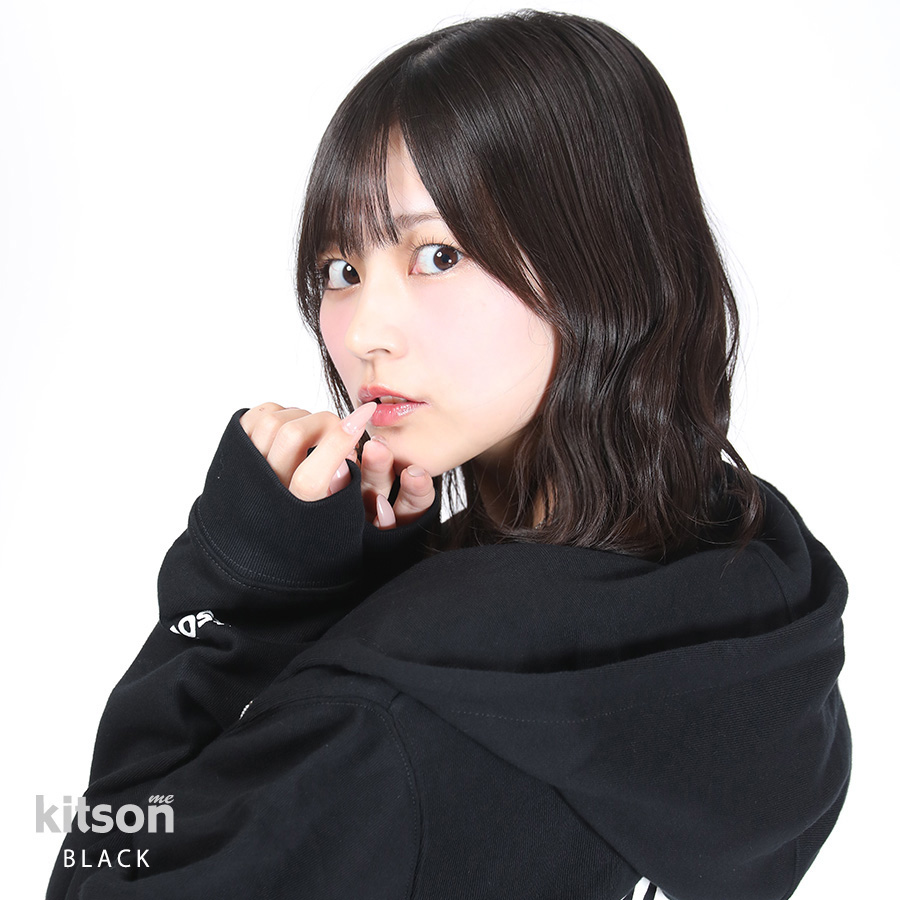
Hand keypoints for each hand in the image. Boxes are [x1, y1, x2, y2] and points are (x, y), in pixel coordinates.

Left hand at [238, 402, 435, 529]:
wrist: (251, 547)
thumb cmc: (303, 533)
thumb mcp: (334, 526)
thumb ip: (346, 498)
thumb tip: (347, 463)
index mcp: (293, 515)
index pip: (314, 476)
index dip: (342, 441)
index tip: (365, 415)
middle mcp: (266, 493)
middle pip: (292, 437)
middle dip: (323, 422)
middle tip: (339, 427)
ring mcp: (247, 471)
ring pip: (272, 423)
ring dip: (300, 416)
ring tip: (315, 429)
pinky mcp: (236, 454)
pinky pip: (256, 417)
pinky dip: (278, 412)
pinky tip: (292, 423)